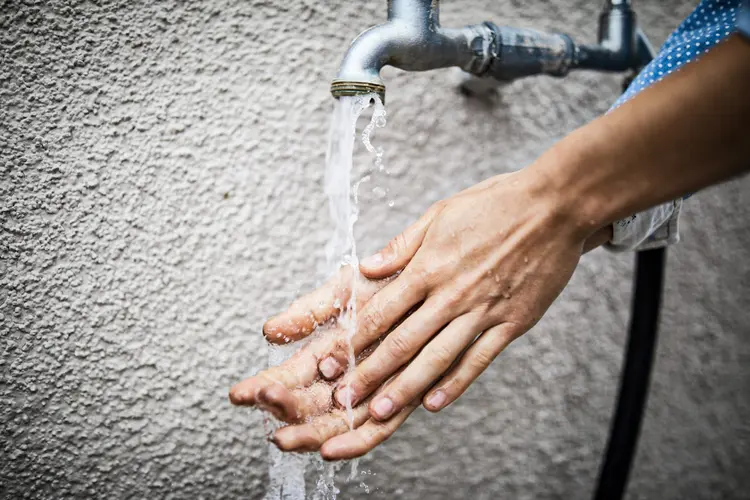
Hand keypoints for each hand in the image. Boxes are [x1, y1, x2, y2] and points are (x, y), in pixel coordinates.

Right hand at [229, 266, 423, 458]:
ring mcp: (373, 389)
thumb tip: (270, 332)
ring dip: (310, 432)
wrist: (436, 276)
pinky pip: (378, 429)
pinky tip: (331, 450)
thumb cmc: (390, 281)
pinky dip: (355, 441)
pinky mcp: (404, 397)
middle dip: (284, 411)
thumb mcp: (345, 291)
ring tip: (285, 437)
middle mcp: (348, 376)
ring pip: (337, 422)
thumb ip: (310, 312)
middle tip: (265, 407)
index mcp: (328, 350)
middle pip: (310, 404)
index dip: (265, 386)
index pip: (290, 376)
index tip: (241, 394)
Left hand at [315, 170, 609, 420]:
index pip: (381, 311)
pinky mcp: (511, 323)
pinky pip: (478, 359)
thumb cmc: (494, 205)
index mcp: (429, 267)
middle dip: (370, 373)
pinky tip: (434, 403)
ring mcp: (482, 311)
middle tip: (344, 399)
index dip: (352, 340)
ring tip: (380, 411)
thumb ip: (402, 246)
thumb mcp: (440, 214)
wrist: (554, 207)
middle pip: (403, 342)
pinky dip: (455, 383)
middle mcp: (451, 294)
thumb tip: (366, 268)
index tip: (330, 361)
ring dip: (406, 387)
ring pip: (437, 357)